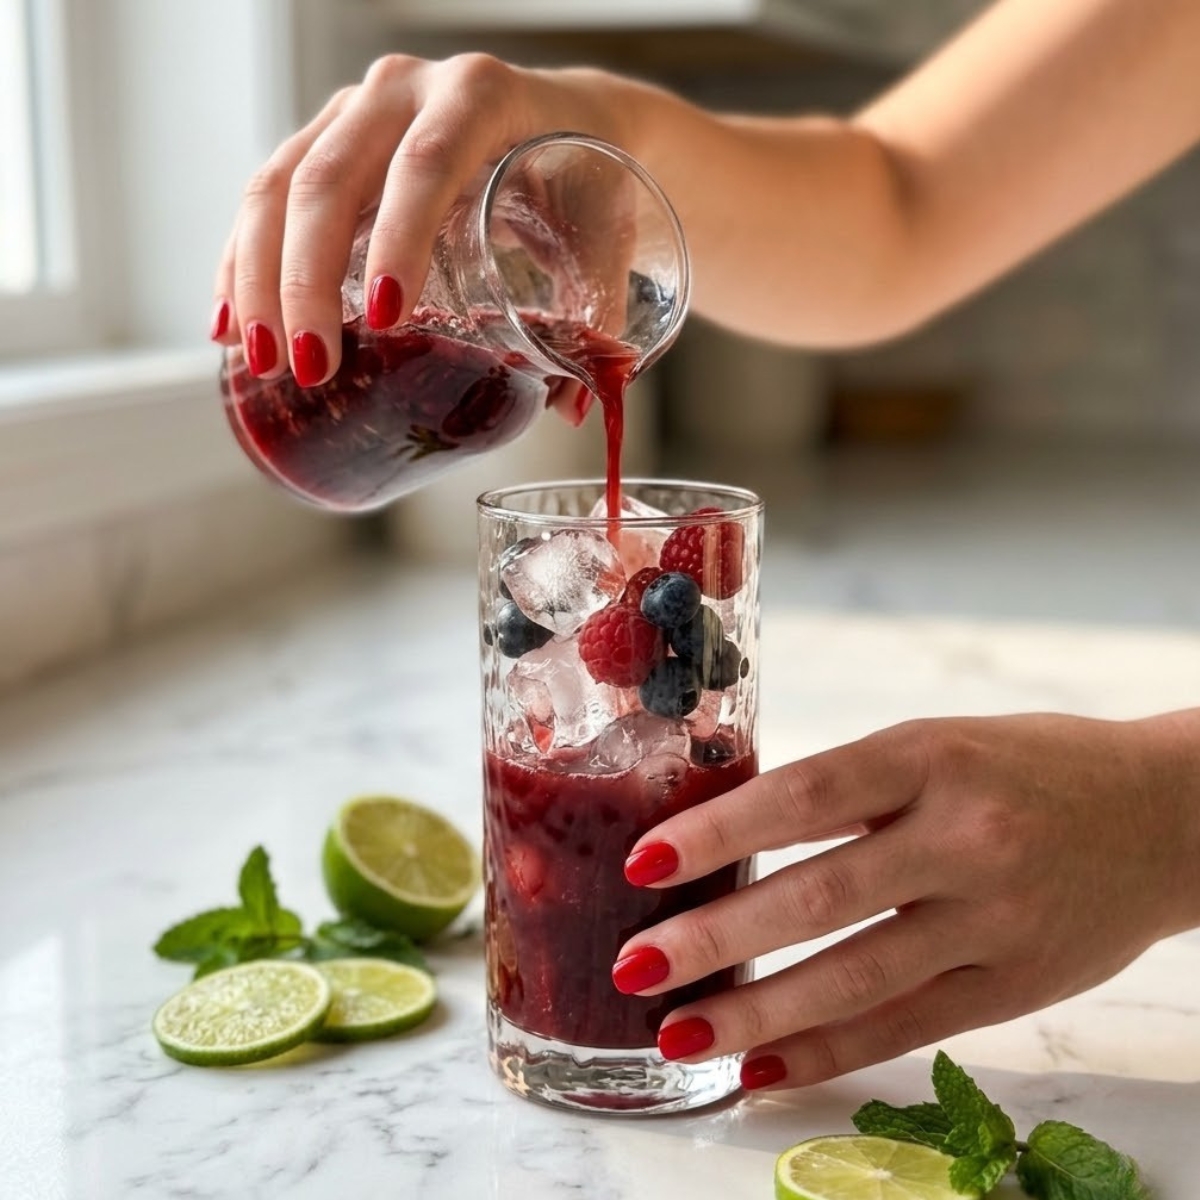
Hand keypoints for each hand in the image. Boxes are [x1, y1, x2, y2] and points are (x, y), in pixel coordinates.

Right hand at [210, 54, 638, 385]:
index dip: (399, 240)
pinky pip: (264, 197)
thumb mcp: (602, 235)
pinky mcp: (323, 139)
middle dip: (307, 281)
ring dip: (259, 280)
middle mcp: (404, 89)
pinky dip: (242, 261)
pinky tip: (230, 324)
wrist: (565, 119)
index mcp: (480, 96)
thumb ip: (597, 318)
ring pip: (278, 186)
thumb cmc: (584, 178)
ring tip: (262, 362)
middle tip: (310, 367)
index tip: (386, 320)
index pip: (427, 165)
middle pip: (330, 180)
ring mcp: (354, 110)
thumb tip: (572, 409)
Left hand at [614, 710, 1199, 1088]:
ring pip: (859, 977)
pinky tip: (765, 1068)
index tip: (646, 863)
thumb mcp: (938, 745)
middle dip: (719, 937)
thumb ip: (851, 789)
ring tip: (682, 1033)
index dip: (720, 832)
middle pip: (820, 896)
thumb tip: (731, 835)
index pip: (806, 796)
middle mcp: (963, 838)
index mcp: (930, 757)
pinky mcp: (1016, 985)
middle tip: (638, 964)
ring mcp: (994, 919)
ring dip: (760, 1013)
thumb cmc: (1030, 767)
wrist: (1167, 816)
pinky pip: (908, 1028)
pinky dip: (830, 1052)